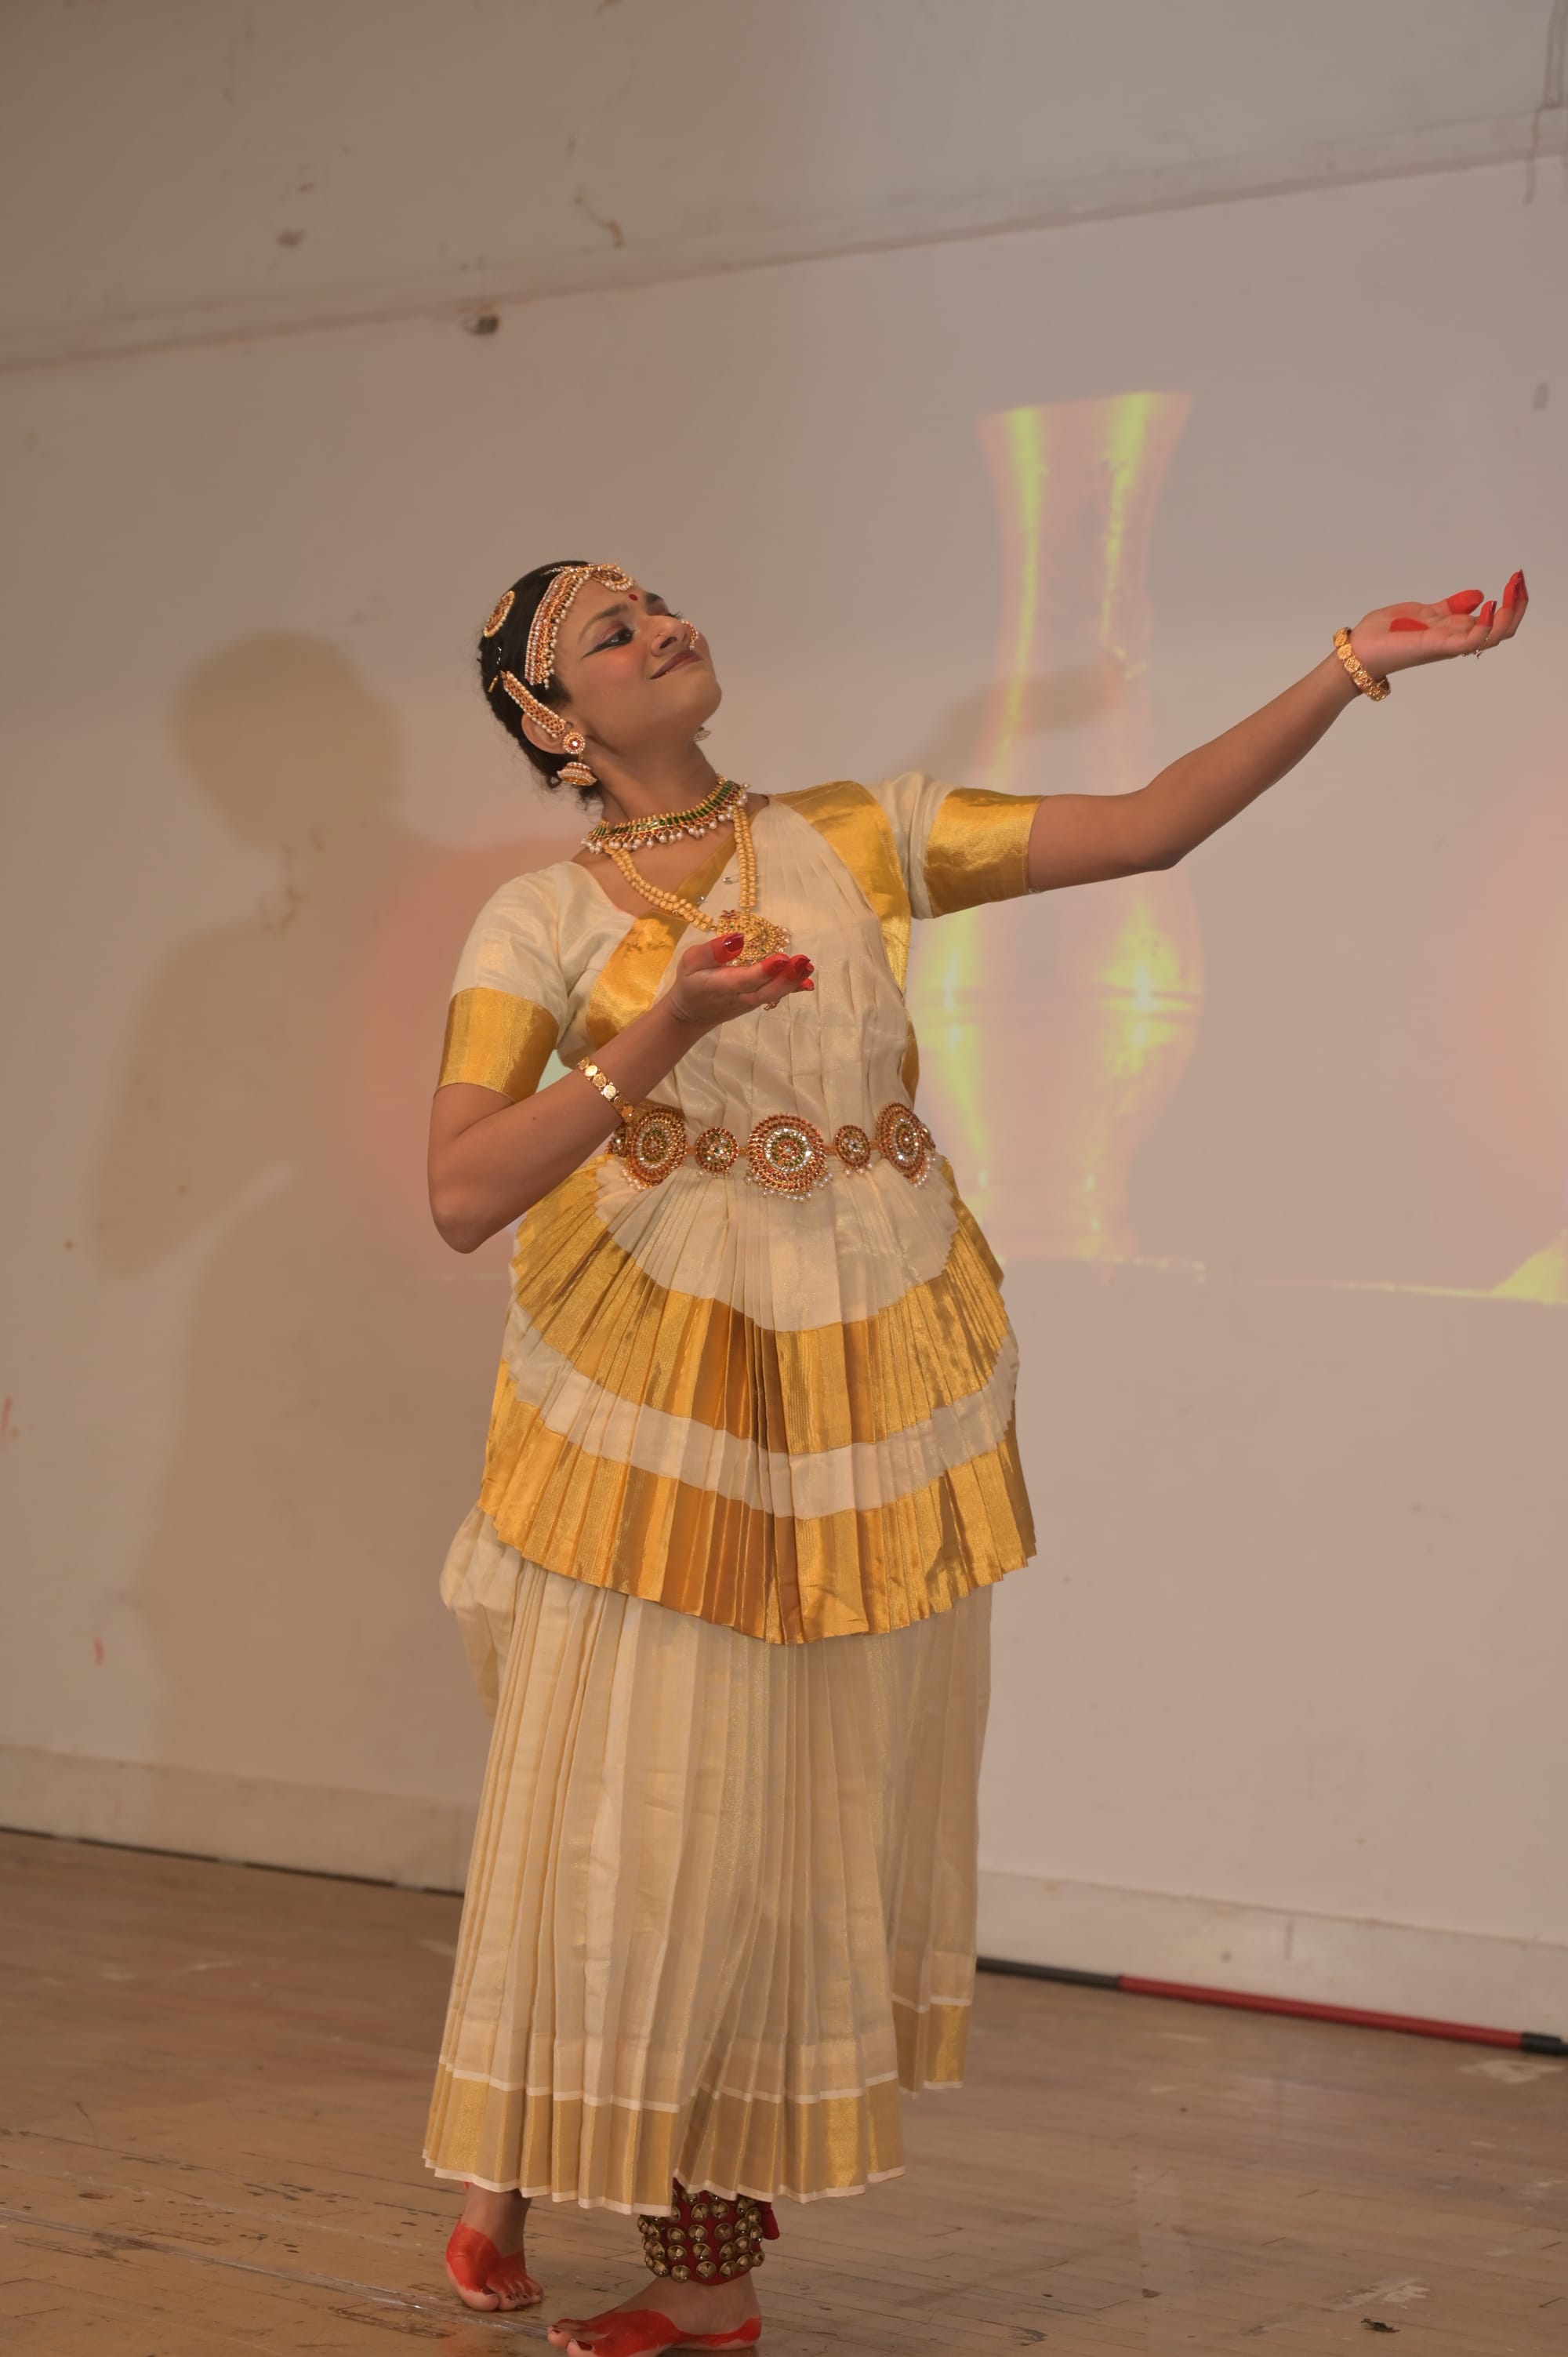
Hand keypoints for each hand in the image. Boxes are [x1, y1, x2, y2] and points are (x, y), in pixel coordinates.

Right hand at [667, 933, 814, 1030]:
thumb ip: (712, 951)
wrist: (691, 1013)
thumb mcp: (690, 961)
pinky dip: (792, 989)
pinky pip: (775, 996)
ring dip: (793, 981)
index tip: (781, 958)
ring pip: (774, 995)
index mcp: (721, 985)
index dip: (764, 971)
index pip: (746, 979)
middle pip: (766, 991)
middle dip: (786, 977)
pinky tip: (807, 982)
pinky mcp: (756, 1002)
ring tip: (808, 966)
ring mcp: (750, 1002)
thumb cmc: (690, 982)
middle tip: (803, 961)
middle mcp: (739, 997)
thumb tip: (737, 939)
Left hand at [1350, 574, 1527, 678]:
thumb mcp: (1423, 612)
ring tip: (1513, 590)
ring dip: (1511, 613)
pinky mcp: (1438, 646)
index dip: (1511, 601)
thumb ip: (1450, 606)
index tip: (1516, 580)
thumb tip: (1478, 595)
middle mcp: (1455, 640)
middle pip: (1502, 630)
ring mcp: (1448, 645)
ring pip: (1495, 636)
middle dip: (1518, 606)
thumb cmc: (1384, 634)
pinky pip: (1472, 640)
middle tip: (1520, 582)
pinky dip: (1488, 624)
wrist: (1359, 650)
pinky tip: (1492, 604)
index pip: (1494, 621)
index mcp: (1453, 631)